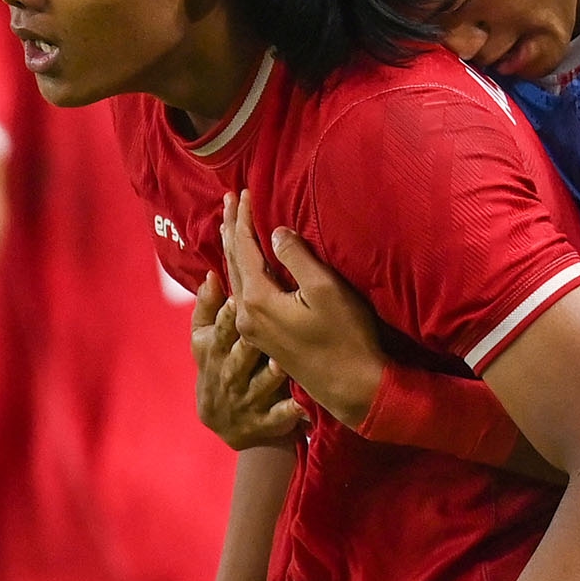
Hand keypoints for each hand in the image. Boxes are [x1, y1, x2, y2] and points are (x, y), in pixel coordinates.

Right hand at [192, 273, 306, 448]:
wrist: (225, 424)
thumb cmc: (220, 366)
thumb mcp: (205, 341)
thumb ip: (208, 308)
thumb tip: (212, 274)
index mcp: (215, 352)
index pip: (221, 332)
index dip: (227, 318)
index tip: (238, 300)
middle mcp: (230, 376)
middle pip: (239, 358)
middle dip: (248, 345)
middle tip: (264, 326)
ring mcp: (248, 400)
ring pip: (260, 386)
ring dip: (270, 377)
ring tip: (282, 363)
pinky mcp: (266, 422)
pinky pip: (278, 417)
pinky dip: (289, 412)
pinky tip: (302, 405)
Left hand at [221, 192, 385, 431]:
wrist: (352, 388)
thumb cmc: (346, 337)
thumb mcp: (326, 290)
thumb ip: (297, 258)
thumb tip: (277, 234)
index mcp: (258, 299)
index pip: (243, 249)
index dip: (243, 219)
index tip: (243, 192)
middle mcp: (246, 315)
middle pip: (232, 262)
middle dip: (231, 229)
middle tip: (227, 200)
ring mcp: (253, 329)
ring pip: (235, 279)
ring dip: (233, 250)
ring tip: (229, 226)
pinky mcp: (263, 338)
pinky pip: (243, 294)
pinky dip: (240, 271)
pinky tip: (242, 266)